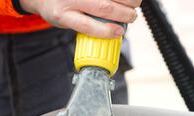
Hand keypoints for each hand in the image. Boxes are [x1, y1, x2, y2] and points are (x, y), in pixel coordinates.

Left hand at [20, 0, 141, 37]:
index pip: (87, 25)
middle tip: (132, 17)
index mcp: (63, 15)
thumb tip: (112, 31)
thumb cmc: (57, 8)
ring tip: (135, 4)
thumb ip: (85, 25)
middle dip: (124, 13)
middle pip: (103, 7)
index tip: (119, 32)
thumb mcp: (65, 22)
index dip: (106, 31)